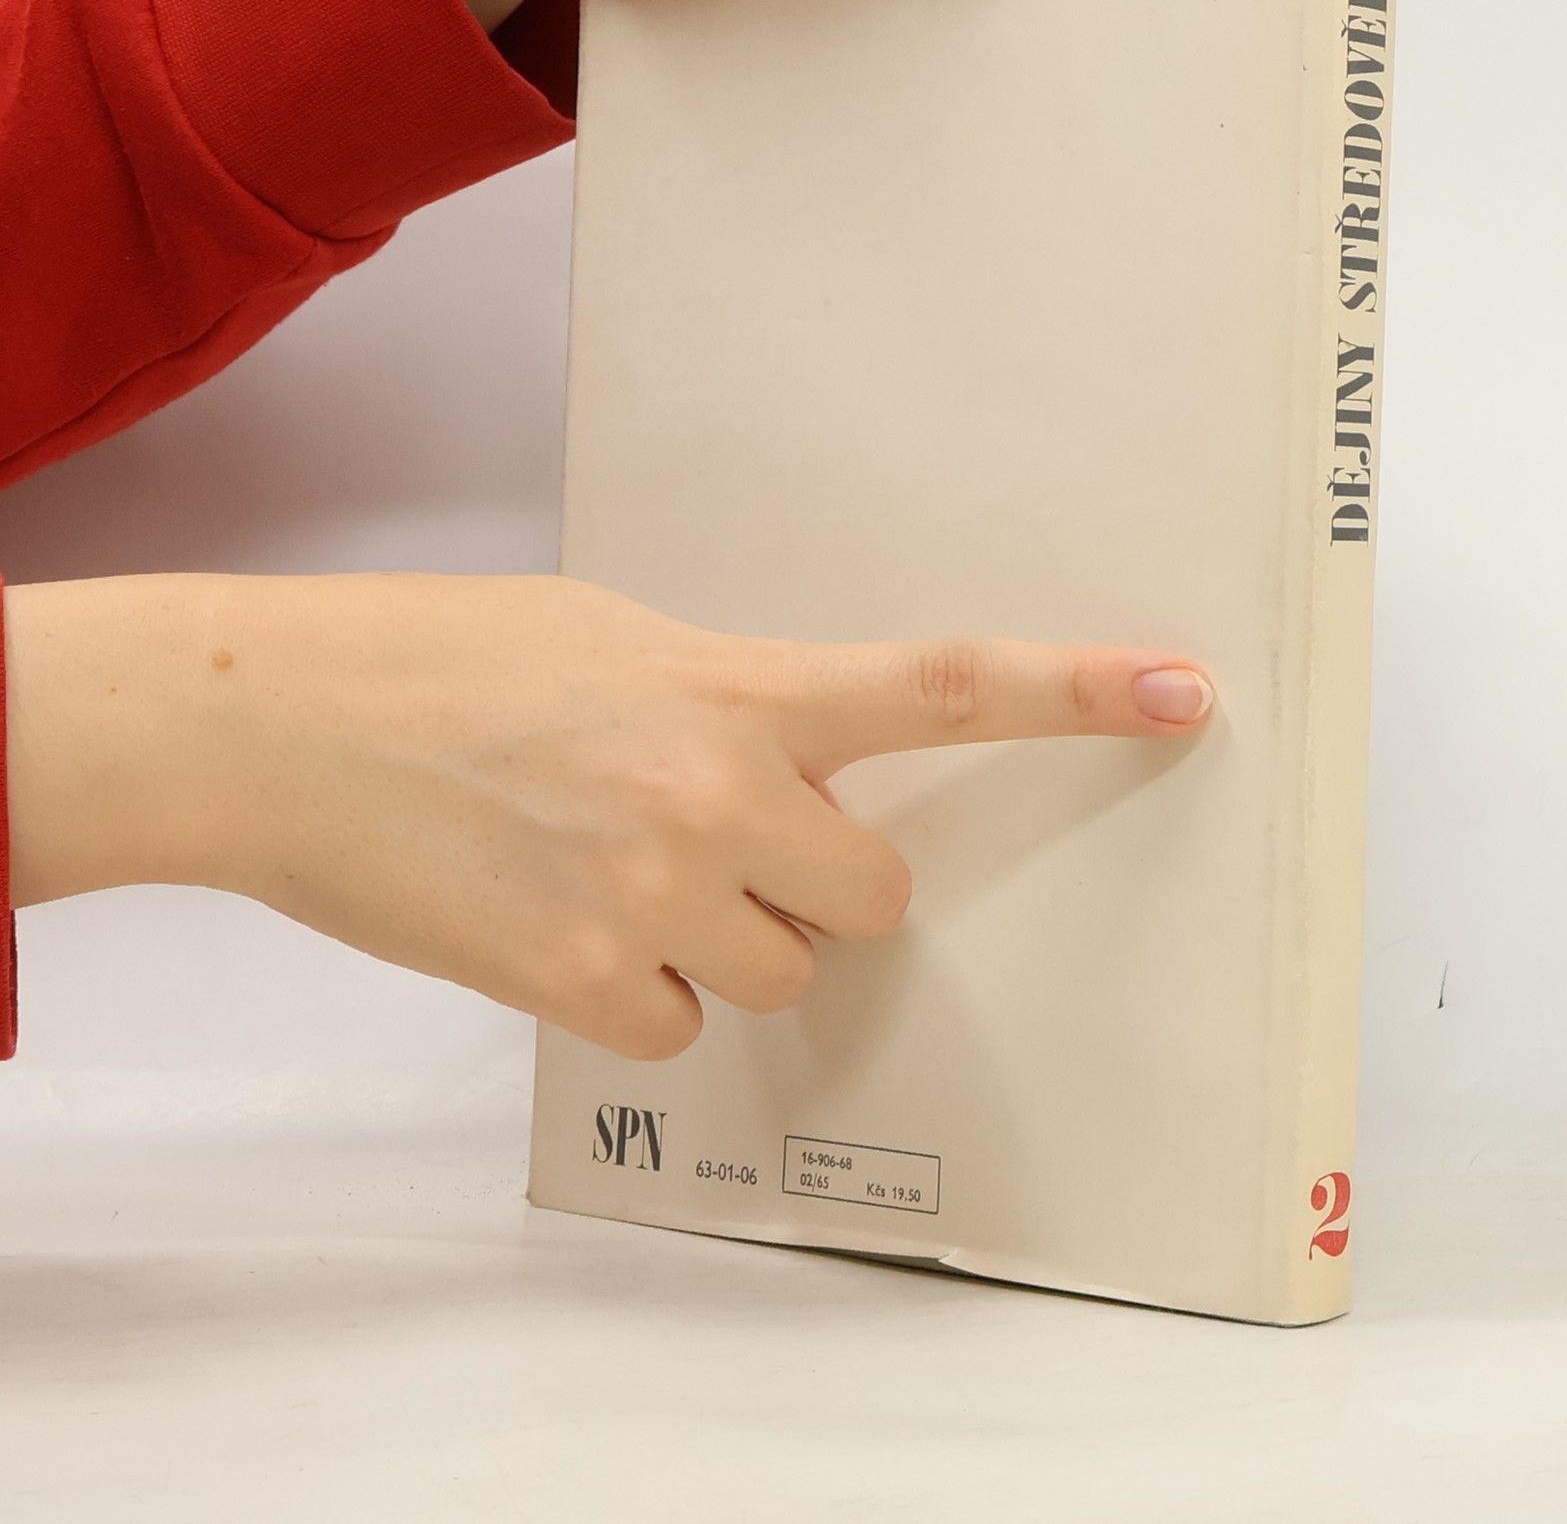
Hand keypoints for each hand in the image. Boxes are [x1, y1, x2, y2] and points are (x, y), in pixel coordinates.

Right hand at [5, 573, 1212, 1058]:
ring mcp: (653, 891)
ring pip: (778, 971)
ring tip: (604, 871)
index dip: (1079, 690)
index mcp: (738, 685)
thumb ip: (733, 700)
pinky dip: (636, 995)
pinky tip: (555, 926)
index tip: (1186, 693)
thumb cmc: (444, 660)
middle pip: (874, 895)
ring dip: (720, 941)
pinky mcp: (577, 980)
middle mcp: (719, 789)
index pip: (947, 683)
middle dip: (823, 886)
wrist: (278, 720)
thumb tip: (795, 763)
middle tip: (726, 844)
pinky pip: (677, 1027)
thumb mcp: (617, 640)